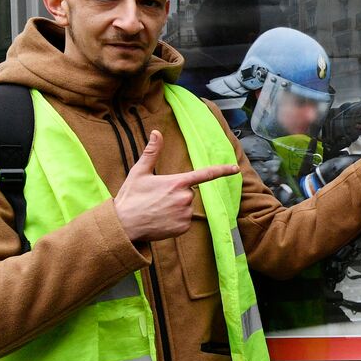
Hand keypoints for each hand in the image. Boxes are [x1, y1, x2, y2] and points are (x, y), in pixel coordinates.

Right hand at [114, 130, 239, 242]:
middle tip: (157, 198)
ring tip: (157, 210)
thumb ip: (152, 152)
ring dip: (176, 207)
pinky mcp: (183, 227)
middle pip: (189, 192)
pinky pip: (184, 220)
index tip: (235, 168)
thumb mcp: (139, 172)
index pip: (205, 174)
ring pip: (186, 207)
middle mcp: (185, 198)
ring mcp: (185, 214)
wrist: (124, 226)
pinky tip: (160, 220)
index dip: (222, 170)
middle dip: (177, 193)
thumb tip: (156, 132)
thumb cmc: (130, 197)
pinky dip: (175, 220)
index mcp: (177, 182)